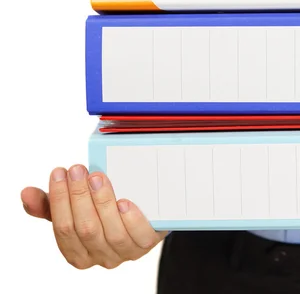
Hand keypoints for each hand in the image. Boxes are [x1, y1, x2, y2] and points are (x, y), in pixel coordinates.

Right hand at [21, 164, 166, 268]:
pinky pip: (139, 237)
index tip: (60, 172)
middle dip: (79, 197)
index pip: (63, 229)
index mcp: (77, 252)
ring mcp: (125, 252)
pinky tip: (124, 202)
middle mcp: (100, 257)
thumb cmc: (104, 212)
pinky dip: (131, 220)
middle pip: (86, 229)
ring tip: (98, 178)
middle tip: (78, 169)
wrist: (145, 212)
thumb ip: (50, 203)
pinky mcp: (147, 244)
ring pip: (111, 233)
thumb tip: (26, 193)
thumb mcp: (76, 207)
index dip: (59, 200)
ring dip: (103, 202)